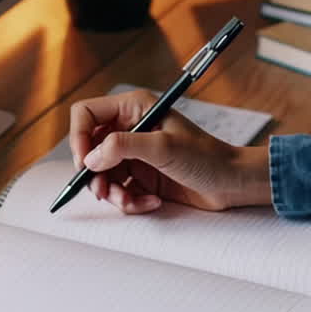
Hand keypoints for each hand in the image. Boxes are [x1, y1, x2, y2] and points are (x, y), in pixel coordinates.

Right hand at [69, 89, 271, 214]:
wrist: (231, 183)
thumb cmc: (206, 157)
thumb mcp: (163, 147)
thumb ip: (123, 146)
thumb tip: (90, 157)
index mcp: (134, 108)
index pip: (86, 114)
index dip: (78, 137)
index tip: (84, 162)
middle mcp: (130, 128)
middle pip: (89, 149)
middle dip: (93, 174)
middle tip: (102, 192)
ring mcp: (135, 154)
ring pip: (101, 175)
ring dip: (112, 193)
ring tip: (130, 202)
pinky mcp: (141, 177)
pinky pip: (119, 191)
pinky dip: (129, 201)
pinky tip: (151, 203)